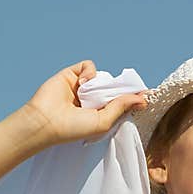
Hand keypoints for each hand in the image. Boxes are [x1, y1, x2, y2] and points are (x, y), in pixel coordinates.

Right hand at [24, 59, 148, 144]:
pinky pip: (88, 66)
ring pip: (102, 76)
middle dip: (121, 88)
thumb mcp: (104, 121)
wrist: (46, 121)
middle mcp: (92, 99)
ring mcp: (82, 87)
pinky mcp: (71, 75)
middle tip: (128, 91)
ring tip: (91, 95)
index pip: (121, 101)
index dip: (132, 96)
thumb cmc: (73, 128)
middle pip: (114, 87)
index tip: (147, 95)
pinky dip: (90, 71)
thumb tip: (143, 99)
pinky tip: (84, 83)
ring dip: (102, 83)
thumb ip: (122, 107)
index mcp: (101, 113)